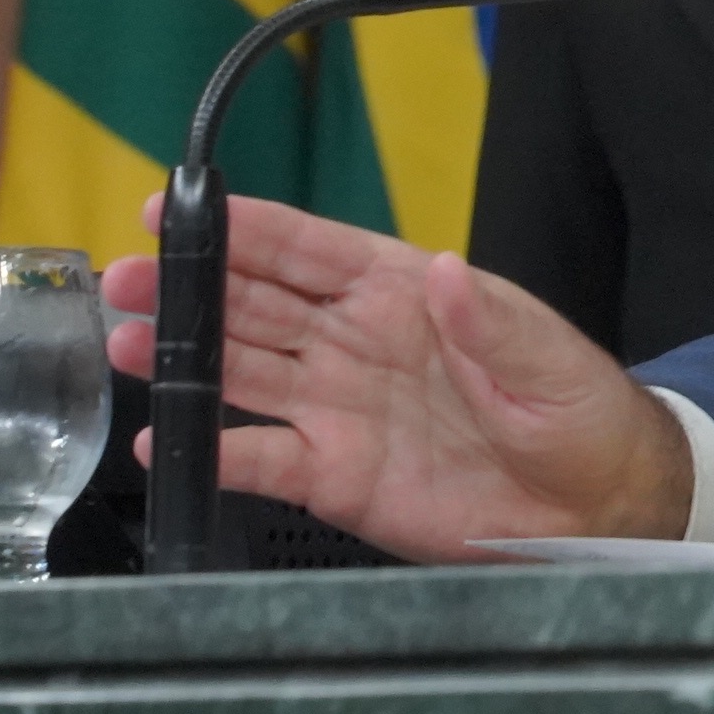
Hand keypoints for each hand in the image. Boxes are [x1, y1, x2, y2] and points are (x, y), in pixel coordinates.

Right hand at [104, 192, 694, 563]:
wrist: (593, 504)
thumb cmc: (577, 413)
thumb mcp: (547, 358)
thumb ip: (490, 322)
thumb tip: (442, 274)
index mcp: (405, 295)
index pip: (314, 251)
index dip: (250, 228)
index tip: (188, 210)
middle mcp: (357, 344)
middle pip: (257, 304)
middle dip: (190, 286)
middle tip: (126, 274)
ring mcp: (338, 409)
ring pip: (243, 373)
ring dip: (183, 358)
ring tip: (120, 340)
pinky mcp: (333, 475)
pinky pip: (258, 458)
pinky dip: (212, 450)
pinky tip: (166, 436)